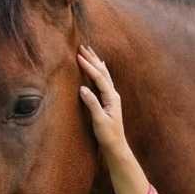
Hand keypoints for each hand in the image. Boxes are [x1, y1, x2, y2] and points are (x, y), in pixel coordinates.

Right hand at [77, 43, 129, 160]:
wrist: (116, 146)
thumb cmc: (108, 136)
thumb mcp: (99, 121)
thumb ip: (92, 104)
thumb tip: (82, 88)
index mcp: (112, 98)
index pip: (99, 78)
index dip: (89, 67)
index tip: (78, 56)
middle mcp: (113, 95)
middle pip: (103, 72)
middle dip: (92, 59)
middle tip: (82, 46)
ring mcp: (112, 97)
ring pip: (104, 74)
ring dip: (96, 62)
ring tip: (88, 51)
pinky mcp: (108, 101)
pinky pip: (103, 81)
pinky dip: (99, 71)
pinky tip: (99, 66)